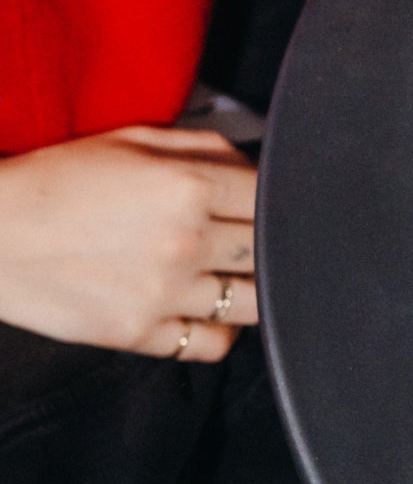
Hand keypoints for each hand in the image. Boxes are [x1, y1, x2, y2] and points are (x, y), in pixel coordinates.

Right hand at [0, 129, 257, 357]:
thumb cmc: (61, 179)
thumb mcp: (135, 139)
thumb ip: (207, 147)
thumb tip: (258, 165)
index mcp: (188, 184)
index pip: (274, 196)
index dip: (281, 197)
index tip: (274, 203)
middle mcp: (185, 240)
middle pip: (271, 249)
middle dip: (270, 242)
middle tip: (256, 238)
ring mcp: (164, 292)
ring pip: (254, 302)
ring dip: (253, 288)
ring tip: (236, 275)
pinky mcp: (139, 333)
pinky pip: (212, 344)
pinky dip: (221, 331)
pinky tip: (208, 309)